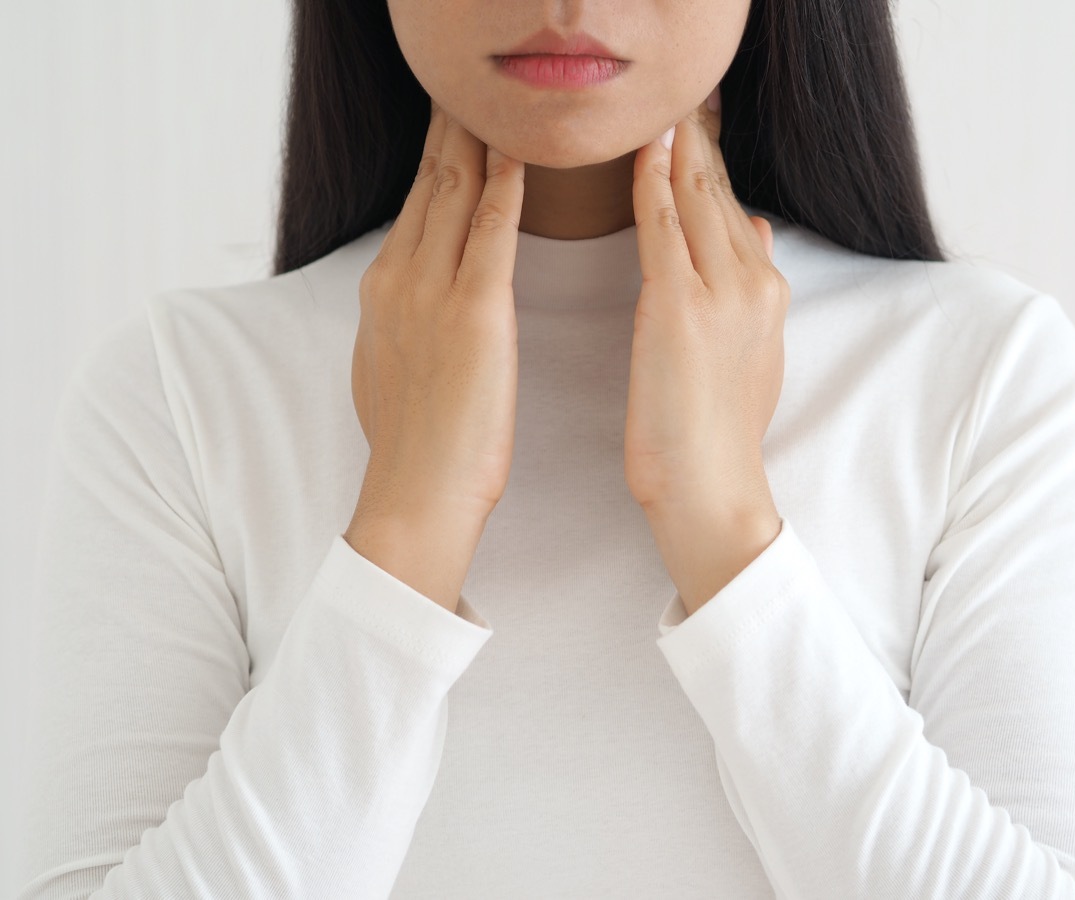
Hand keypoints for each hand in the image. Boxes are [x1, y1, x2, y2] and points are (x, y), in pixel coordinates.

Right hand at [350, 99, 525, 532]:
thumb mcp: (389, 367)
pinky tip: (519, 153)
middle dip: (452, 130)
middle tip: (471, 88)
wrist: (416, 495)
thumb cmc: (416, 445)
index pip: (414, 204)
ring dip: (477, 139)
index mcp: (383, 290)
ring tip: (496, 99)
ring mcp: (430, 292)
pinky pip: (490, 232)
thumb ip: (399, 322)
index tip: (452, 121)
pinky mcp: (472, 314)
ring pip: (454, 192)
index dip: (436, 157)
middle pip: (429, 182)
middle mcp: (398, 278)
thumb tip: (405, 305)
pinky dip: (505, 186)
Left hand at [624, 87, 789, 517]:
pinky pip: (663, 226)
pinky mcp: (681, 307)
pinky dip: (651, 183)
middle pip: (718, 193)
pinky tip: (641, 151)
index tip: (689, 129)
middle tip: (672, 102)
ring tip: (657, 109)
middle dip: (694, 143)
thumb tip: (753, 228)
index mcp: (767, 293)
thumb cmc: (716, 433)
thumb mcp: (753, 354)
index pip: (733, 209)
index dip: (709, 165)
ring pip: (694, 199)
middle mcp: (754, 282)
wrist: (713, 489)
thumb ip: (752, 289)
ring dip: (674, 149)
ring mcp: (721, 292)